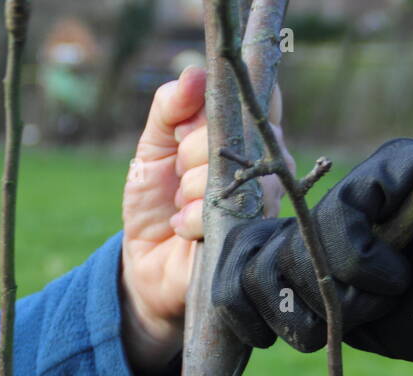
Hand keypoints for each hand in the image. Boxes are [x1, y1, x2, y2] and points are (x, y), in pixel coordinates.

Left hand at [120, 66, 286, 373]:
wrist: (146, 265)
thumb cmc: (155, 204)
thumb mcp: (153, 148)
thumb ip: (169, 107)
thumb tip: (194, 72)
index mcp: (245, 135)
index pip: (256, 95)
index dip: (224, 101)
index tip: (190, 122)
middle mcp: (267, 164)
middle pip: (234, 129)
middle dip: (189, 151)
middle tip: (176, 176)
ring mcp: (267, 200)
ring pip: (227, 169)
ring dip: (188, 188)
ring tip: (180, 207)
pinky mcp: (256, 235)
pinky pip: (221, 210)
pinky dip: (190, 218)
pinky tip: (183, 228)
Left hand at [212, 138, 412, 358]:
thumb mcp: (351, 325)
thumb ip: (302, 309)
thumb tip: (236, 303)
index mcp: (311, 243)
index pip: (238, 257)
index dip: (236, 302)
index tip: (265, 339)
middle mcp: (327, 207)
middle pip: (254, 253)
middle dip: (286, 311)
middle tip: (328, 333)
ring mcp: (360, 181)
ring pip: (295, 242)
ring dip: (334, 296)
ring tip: (377, 301)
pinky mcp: (394, 165)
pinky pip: (342, 220)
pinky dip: (363, 267)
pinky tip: (397, 277)